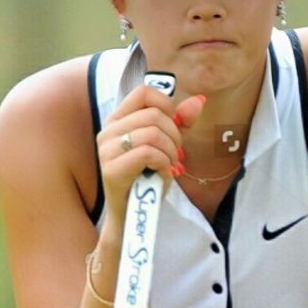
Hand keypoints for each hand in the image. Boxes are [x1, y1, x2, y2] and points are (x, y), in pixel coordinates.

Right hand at [98, 85, 205, 225]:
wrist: (132, 215)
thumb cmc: (147, 179)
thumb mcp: (166, 146)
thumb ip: (179, 123)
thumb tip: (200, 100)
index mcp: (118, 120)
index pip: (143, 92)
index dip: (166, 106)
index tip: (174, 128)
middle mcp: (108, 131)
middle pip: (153, 115)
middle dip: (174, 136)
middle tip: (176, 155)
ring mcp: (107, 150)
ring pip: (152, 133)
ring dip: (170, 153)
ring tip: (169, 167)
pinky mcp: (112, 169)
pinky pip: (148, 153)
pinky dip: (163, 164)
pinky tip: (162, 175)